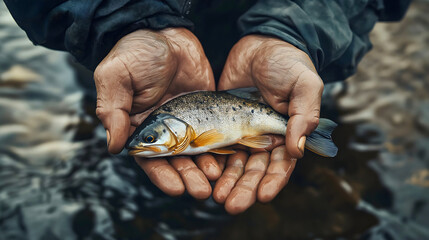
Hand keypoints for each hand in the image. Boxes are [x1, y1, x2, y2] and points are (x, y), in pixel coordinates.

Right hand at [94, 28, 219, 198]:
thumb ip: (114, 111)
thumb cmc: (135, 52)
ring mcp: (186, 122)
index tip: (176, 188)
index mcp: (138, 127)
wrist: (166, 31)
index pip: (149, 159)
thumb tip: (114, 147)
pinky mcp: (206, 112)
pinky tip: (226, 159)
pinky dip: (219, 148)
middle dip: (188, 177)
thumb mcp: (116, 77)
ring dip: (204, 168)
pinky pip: (214, 133)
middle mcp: (163, 129)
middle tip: (201, 191)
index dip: (162, 175)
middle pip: (176, 161)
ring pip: (197, 152)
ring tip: (214, 180)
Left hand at [216, 35, 323, 213]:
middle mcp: (263, 139)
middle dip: (245, 188)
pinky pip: (216, 146)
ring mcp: (241, 133)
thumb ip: (304, 115)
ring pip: (234, 164)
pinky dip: (211, 162)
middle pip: (254, 170)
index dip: (273, 181)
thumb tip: (297, 150)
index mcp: (287, 135)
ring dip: (227, 182)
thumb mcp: (305, 85)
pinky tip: (205, 174)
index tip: (263, 195)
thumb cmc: (288, 63)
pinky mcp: (221, 124)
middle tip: (233, 204)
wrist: (260, 44)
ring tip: (217, 196)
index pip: (282, 165)